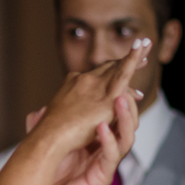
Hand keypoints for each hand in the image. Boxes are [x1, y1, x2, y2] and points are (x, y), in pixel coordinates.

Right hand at [29, 39, 148, 162]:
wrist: (50, 138)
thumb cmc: (45, 134)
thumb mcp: (44, 119)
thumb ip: (45, 114)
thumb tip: (37, 112)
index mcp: (71, 85)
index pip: (93, 75)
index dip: (105, 72)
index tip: (113, 71)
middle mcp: (83, 80)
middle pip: (108, 68)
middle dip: (124, 62)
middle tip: (142, 57)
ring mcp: (95, 85)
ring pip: (118, 67)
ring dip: (134, 56)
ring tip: (147, 47)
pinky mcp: (108, 95)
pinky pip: (125, 72)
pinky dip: (134, 58)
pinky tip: (143, 46)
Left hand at [38, 93, 137, 184]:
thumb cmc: (50, 179)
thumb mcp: (48, 150)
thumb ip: (44, 131)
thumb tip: (36, 111)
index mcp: (95, 139)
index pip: (111, 114)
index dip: (115, 97)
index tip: (116, 76)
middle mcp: (104, 149)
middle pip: (126, 121)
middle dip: (127, 102)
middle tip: (125, 84)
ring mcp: (105, 162)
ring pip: (126, 136)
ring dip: (124, 117)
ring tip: (120, 99)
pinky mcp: (102, 176)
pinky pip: (111, 156)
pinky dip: (108, 140)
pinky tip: (102, 128)